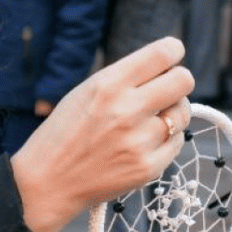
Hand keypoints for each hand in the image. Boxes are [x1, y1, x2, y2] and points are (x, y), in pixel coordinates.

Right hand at [12, 37, 193, 231]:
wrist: (47, 181)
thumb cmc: (65, 132)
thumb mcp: (85, 92)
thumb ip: (125, 78)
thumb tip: (167, 68)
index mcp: (108, 84)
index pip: (163, 54)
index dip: (173, 50)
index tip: (172, 54)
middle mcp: (126, 110)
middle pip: (184, 81)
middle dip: (178, 82)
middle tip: (167, 90)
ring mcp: (139, 141)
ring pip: (182, 113)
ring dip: (172, 113)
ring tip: (149, 121)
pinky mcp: (147, 168)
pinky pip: (177, 142)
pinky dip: (166, 140)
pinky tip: (144, 143)